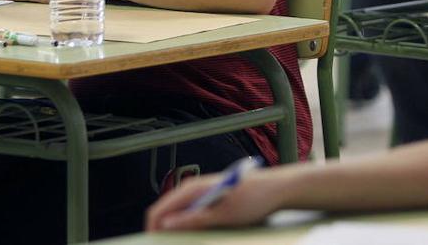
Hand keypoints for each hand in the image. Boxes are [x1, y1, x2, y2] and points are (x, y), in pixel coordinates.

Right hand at [145, 169, 284, 231]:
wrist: (274, 189)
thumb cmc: (252, 197)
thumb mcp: (223, 215)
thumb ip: (194, 219)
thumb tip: (168, 224)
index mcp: (193, 189)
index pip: (159, 210)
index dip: (153, 230)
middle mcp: (193, 189)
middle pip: (166, 213)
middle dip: (163, 233)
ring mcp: (200, 194)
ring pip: (177, 215)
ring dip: (177, 231)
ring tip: (183, 244)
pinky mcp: (208, 199)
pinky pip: (190, 215)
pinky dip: (189, 227)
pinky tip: (197, 237)